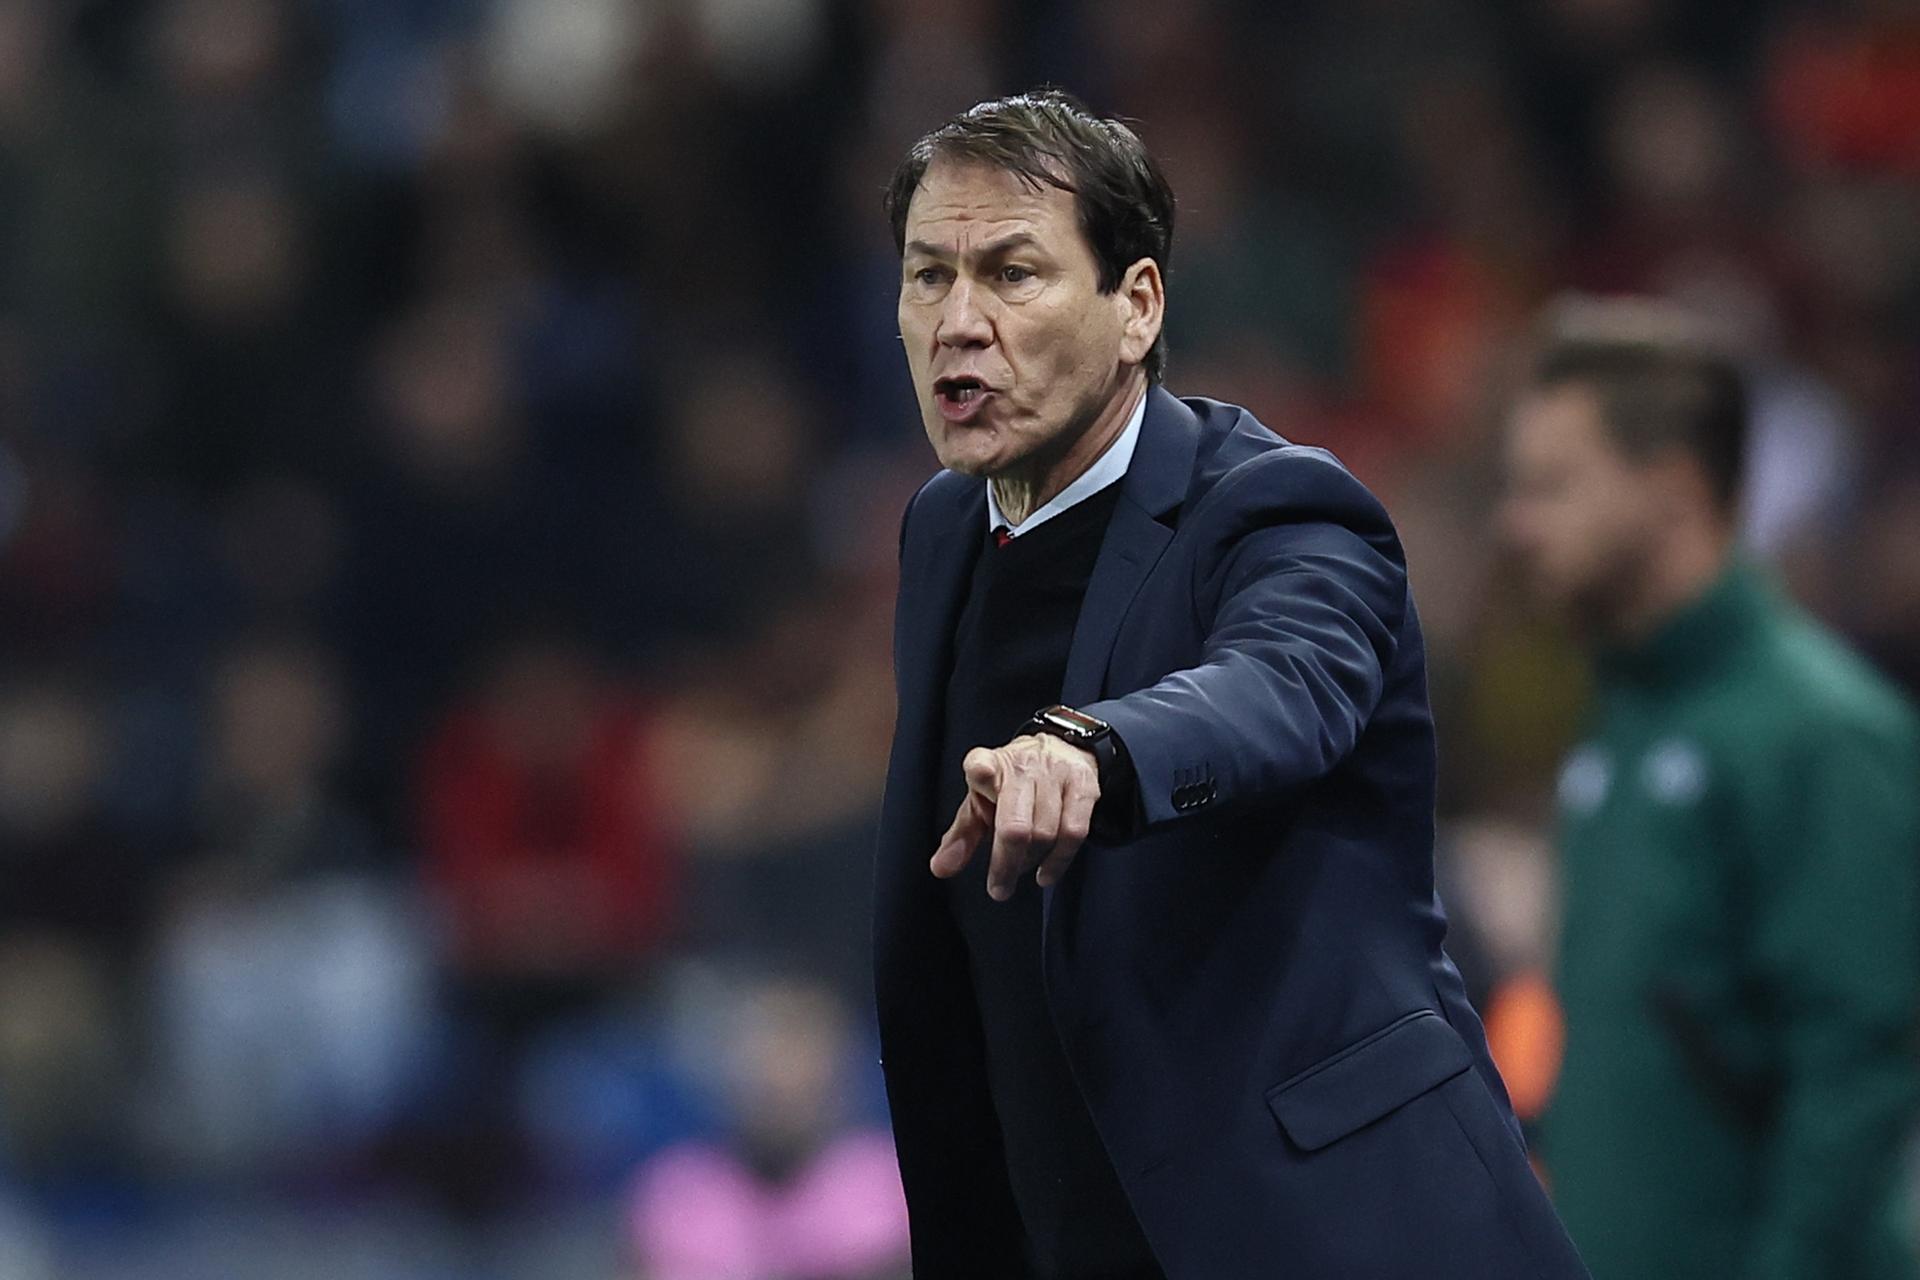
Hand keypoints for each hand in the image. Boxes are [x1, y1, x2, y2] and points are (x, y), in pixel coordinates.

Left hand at [930, 734, 1100, 900]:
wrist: (1060, 749)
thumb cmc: (1012, 783)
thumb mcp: (981, 801)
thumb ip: (961, 836)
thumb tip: (941, 869)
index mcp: (990, 764)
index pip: (982, 765)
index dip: (982, 773)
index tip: (980, 775)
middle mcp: (1023, 766)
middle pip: (1015, 824)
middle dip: (1005, 864)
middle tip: (999, 888)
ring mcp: (1056, 774)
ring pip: (1045, 832)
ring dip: (1030, 861)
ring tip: (1021, 869)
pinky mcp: (1084, 786)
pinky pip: (1073, 833)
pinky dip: (1059, 860)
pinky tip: (1046, 873)